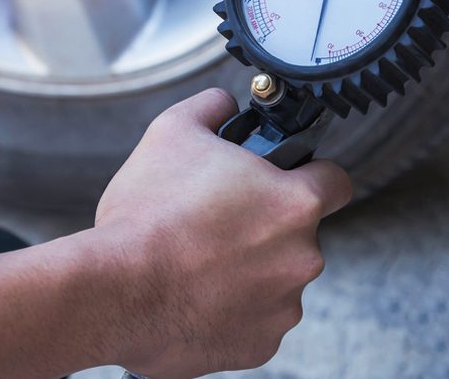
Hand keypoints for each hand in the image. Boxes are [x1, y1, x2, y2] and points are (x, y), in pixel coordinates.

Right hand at [96, 89, 351, 377]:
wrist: (112, 292)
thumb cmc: (145, 216)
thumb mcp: (171, 132)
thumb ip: (210, 107)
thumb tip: (222, 103)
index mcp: (293, 204)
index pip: (336, 181)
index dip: (311, 173)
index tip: (290, 178)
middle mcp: (301, 258)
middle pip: (299, 233)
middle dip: (266, 225)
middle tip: (218, 219)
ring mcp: (283, 306)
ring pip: (278, 278)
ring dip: (251, 269)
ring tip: (198, 260)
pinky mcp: (259, 346)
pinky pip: (256, 319)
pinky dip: (234, 309)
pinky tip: (196, 294)